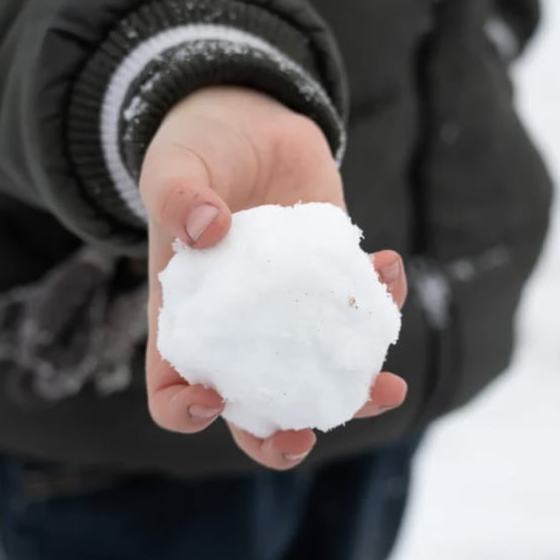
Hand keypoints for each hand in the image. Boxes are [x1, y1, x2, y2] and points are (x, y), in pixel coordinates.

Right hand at [139, 87, 407, 469]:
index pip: (172, 391)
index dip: (185, 411)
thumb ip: (177, 194)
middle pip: (252, 409)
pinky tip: (388, 266)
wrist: (249, 122)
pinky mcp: (331, 281)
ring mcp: (291, 312)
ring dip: (356, 391)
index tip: (210, 398)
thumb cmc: (196, 153)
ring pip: (319, 376)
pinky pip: (360, 311)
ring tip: (388, 385)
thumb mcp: (171, 166)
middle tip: (305, 435)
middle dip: (278, 437)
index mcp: (186, 321)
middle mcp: (240, 331)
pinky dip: (383, 302)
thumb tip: (207, 226)